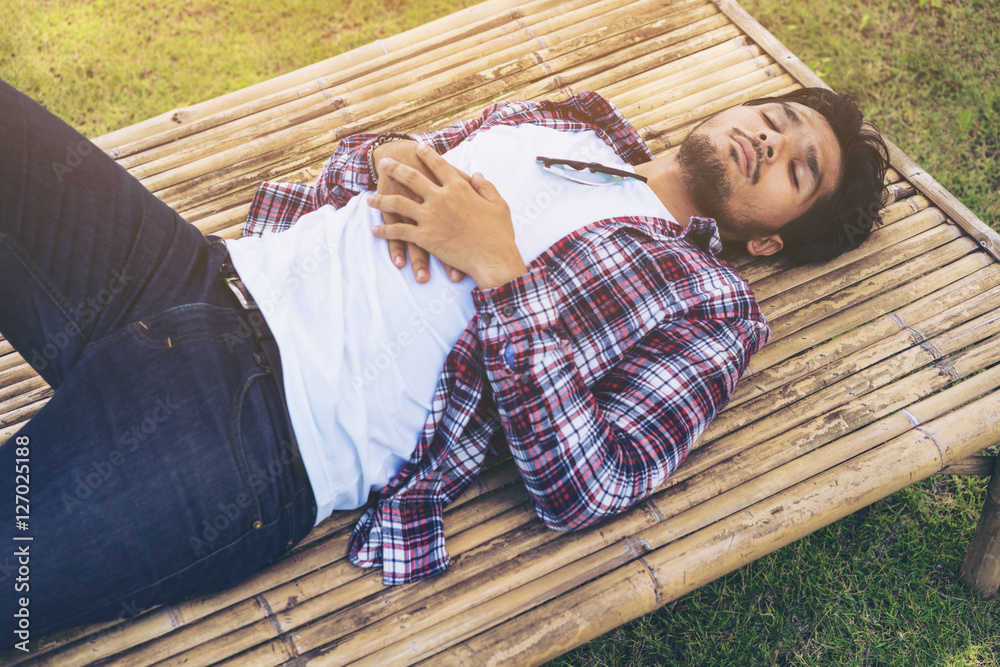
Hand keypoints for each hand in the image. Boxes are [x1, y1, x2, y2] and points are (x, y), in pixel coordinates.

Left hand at [367, 144, 526, 289]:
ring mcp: (430, 217)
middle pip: (412, 177)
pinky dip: (385, 231)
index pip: (438, 165)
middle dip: (395, 168)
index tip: (417, 147)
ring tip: (369, 199)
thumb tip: (476, 174)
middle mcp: (441, 197)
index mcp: (459, 187)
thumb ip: (486, 186)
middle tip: (384, 162)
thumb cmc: (499, 234)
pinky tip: (375, 230)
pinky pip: (398, 231)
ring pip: (398, 203)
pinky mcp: (424, 237)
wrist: (493, 258)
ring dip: (381, 200)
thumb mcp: (498, 204)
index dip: (426, 154)